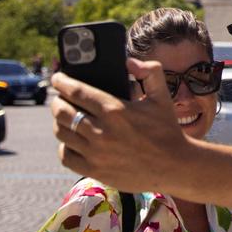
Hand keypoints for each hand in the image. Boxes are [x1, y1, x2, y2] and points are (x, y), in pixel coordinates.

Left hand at [51, 59, 189, 192]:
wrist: (174, 165)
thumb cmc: (167, 129)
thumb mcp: (162, 96)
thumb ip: (150, 71)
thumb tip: (129, 62)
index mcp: (115, 110)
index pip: (77, 91)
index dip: (62, 82)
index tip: (57, 78)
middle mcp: (101, 131)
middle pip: (62, 112)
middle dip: (56, 101)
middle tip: (59, 98)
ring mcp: (96, 153)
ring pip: (61, 132)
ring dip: (59, 122)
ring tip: (64, 117)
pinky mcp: (94, 170)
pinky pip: (66, 156)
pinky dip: (64, 145)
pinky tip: (71, 140)